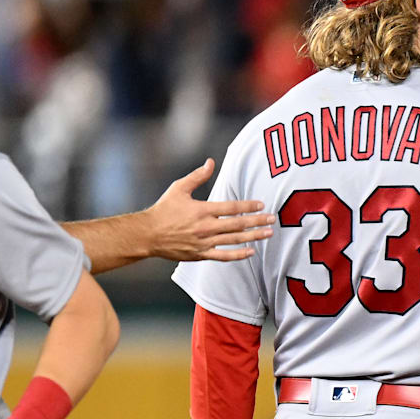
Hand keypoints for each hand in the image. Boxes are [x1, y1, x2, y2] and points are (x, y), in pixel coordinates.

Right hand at [145, 158, 273, 261]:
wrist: (147, 234)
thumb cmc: (163, 210)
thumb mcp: (179, 188)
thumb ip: (198, 176)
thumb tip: (211, 162)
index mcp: (202, 210)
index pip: (231, 208)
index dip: (248, 206)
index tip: (261, 204)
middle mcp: (205, 227)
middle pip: (237, 224)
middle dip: (257, 221)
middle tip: (272, 219)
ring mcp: (204, 242)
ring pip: (234, 240)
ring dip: (253, 237)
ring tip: (268, 234)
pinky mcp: (201, 254)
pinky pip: (223, 256)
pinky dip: (238, 255)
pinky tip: (251, 252)